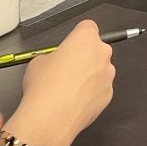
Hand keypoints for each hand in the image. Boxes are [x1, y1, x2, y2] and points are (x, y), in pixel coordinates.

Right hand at [5, 20, 115, 145]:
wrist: (50, 118)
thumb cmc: (43, 86)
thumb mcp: (38, 62)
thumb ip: (52, 56)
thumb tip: (55, 62)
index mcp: (85, 38)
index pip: (87, 27)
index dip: (76, 36)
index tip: (69, 46)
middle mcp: (102, 53)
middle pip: (95, 49)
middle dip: (83, 56)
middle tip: (65, 70)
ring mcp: (108, 74)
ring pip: (99, 70)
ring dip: (88, 76)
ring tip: (67, 90)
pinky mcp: (109, 94)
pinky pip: (99, 89)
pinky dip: (90, 93)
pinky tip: (73, 102)